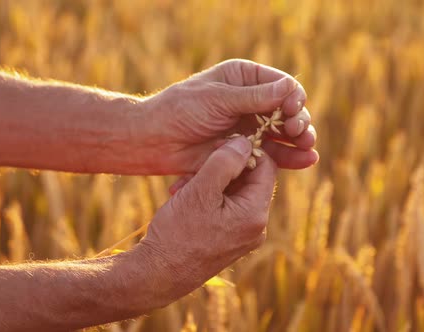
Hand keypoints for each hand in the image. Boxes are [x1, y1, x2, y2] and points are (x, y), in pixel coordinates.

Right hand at [136, 136, 276, 300]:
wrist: (158, 274)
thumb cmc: (177, 233)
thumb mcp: (200, 190)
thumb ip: (225, 162)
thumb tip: (246, 142)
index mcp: (255, 214)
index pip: (266, 168)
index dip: (245, 151)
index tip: (218, 146)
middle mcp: (256, 227)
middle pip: (249, 180)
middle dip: (220, 169)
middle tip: (192, 171)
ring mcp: (243, 236)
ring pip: (233, 193)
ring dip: (209, 182)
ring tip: (181, 187)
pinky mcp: (229, 241)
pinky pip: (225, 209)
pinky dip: (207, 198)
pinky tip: (184, 198)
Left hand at [140, 59, 317, 173]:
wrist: (156, 140)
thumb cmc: (181, 110)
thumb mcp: (218, 98)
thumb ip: (254, 98)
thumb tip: (289, 89)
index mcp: (245, 78)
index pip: (282, 84)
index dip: (293, 97)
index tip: (292, 109)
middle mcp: (252, 101)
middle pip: (289, 110)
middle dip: (299, 120)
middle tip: (298, 132)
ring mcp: (251, 126)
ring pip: (286, 133)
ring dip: (300, 140)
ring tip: (308, 149)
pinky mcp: (247, 150)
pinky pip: (274, 153)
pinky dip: (291, 157)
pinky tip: (307, 160)